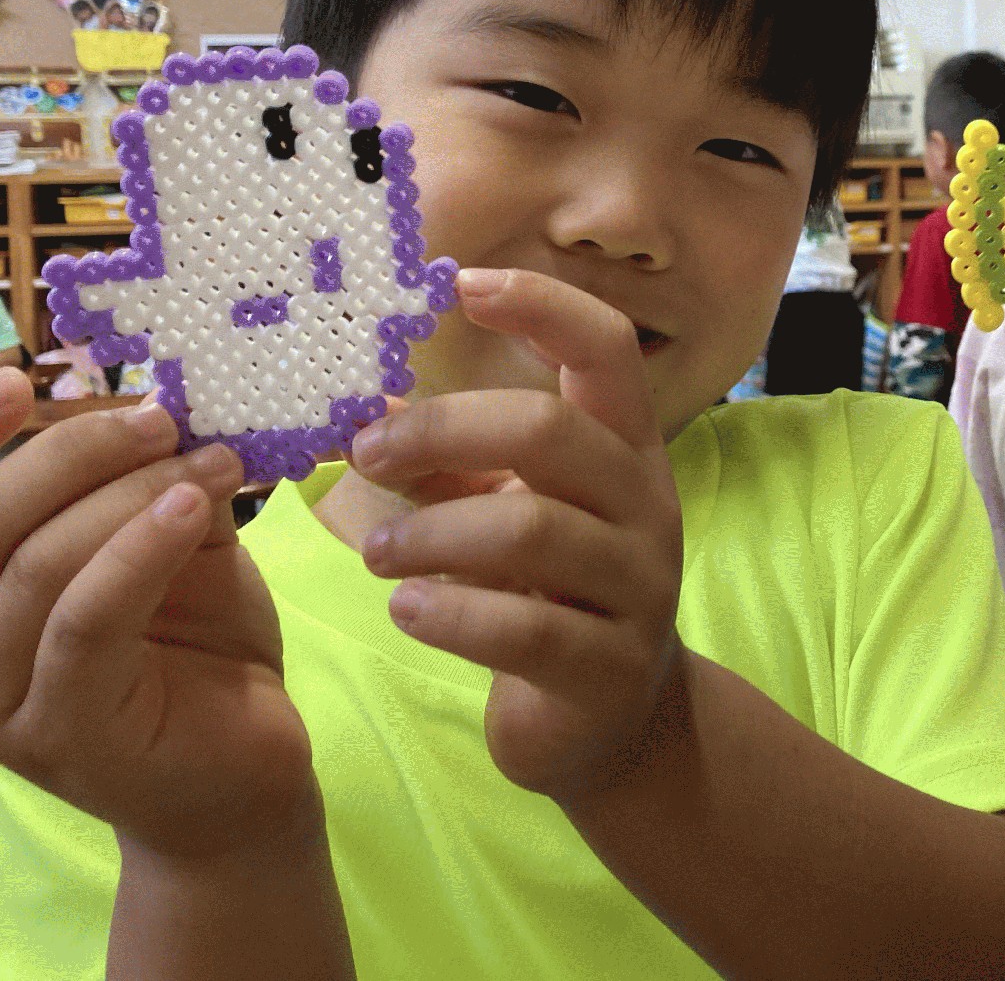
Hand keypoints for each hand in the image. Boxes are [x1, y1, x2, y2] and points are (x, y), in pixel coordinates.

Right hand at [0, 371, 313, 862]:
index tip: (16, 379)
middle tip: (159, 416)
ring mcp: (0, 700)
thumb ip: (151, 489)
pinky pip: (85, 619)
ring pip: (35, 564)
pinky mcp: (56, 734)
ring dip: (125, 495)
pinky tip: (193, 509)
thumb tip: (164, 405)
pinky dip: (137, 550)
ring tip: (208, 461)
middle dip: (68, 452)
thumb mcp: (179, 551)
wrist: (246, 779)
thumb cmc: (204, 657)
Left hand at [350, 268, 682, 807]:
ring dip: (432, 531)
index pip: (605, 348)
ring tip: (375, 551)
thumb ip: (451, 461)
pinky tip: (407, 610)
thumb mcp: (509, 511)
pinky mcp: (605, 666)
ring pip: (531, 530)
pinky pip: (524, 630)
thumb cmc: (547, 594)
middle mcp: (643, 504)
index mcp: (624, 448)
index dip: (540, 304)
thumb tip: (361, 401)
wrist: (610, 722)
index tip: (459, 283)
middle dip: (444, 428)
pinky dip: (452, 613)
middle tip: (363, 452)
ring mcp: (634, 586)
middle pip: (553, 430)